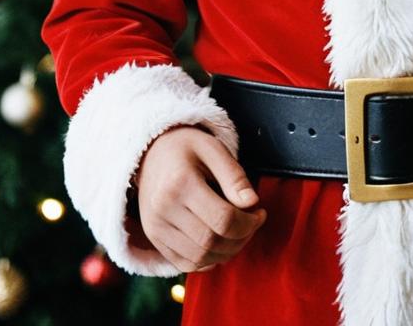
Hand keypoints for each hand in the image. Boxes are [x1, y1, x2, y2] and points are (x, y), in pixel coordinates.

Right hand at [134, 125, 266, 272]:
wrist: (151, 154)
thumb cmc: (188, 148)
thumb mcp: (214, 149)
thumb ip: (234, 176)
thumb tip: (252, 202)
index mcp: (180, 183)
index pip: (223, 218)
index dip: (249, 223)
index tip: (261, 213)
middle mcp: (163, 209)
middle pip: (211, 242)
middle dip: (240, 239)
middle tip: (253, 224)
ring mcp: (155, 227)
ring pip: (199, 258)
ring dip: (226, 253)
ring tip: (239, 234)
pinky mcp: (153, 239)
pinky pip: (184, 263)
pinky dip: (207, 260)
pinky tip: (220, 245)